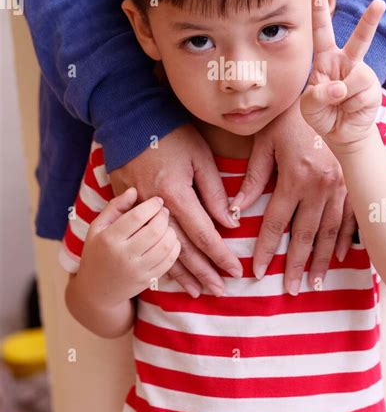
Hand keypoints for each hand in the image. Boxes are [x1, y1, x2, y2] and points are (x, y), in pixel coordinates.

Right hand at [77, 188, 179, 309]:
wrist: (97, 290)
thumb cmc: (97, 251)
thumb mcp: (98, 227)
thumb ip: (115, 207)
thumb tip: (134, 190)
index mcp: (109, 239)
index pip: (138, 216)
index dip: (152, 205)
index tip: (157, 200)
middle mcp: (123, 256)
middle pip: (155, 230)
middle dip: (164, 216)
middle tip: (164, 211)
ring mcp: (137, 270)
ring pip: (166, 246)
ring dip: (171, 230)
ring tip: (166, 224)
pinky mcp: (148, 280)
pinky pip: (169, 261)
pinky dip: (175, 246)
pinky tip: (169, 239)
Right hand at [109, 124, 242, 297]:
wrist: (130, 119)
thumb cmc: (171, 134)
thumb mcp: (200, 157)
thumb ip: (215, 192)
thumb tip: (231, 223)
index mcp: (176, 193)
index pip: (204, 234)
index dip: (220, 255)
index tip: (235, 271)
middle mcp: (155, 208)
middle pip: (182, 249)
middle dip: (203, 273)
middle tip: (220, 292)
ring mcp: (136, 210)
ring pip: (160, 249)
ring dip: (181, 274)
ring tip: (197, 292)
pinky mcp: (125, 209)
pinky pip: (143, 241)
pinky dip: (157, 258)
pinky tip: (168, 273)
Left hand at [225, 98, 357, 294]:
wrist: (328, 97)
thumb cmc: (289, 118)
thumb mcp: (265, 143)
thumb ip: (253, 178)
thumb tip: (234, 210)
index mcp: (295, 176)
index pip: (276, 223)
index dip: (266, 249)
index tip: (258, 272)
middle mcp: (320, 186)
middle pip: (305, 235)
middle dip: (296, 265)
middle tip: (291, 291)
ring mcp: (341, 186)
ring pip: (330, 232)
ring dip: (322, 260)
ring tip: (314, 283)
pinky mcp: (352, 183)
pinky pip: (350, 218)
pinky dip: (345, 240)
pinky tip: (339, 258)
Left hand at [300, 0, 385, 149]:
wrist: (341, 135)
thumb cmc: (322, 115)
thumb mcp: (308, 106)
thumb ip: (317, 94)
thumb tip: (341, 87)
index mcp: (326, 60)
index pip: (322, 32)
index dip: (319, 11)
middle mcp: (347, 63)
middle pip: (360, 38)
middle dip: (370, 20)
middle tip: (379, 2)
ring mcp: (362, 75)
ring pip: (357, 76)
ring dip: (344, 94)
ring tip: (340, 104)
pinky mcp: (373, 89)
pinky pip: (361, 93)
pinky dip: (351, 104)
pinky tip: (350, 109)